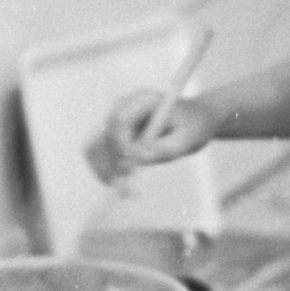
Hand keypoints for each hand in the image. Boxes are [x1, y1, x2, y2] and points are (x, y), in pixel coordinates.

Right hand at [84, 91, 215, 183]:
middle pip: (105, 134)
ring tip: (123, 192)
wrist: (194, 121)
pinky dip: (104, 171)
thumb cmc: (193, 127)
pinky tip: (120, 187)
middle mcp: (124, 106)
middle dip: (112, 163)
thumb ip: (165, 148)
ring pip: (95, 145)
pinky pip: (98, 153)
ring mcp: (115, 119)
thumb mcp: (187, 139)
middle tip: (126, 189)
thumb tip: (139, 159)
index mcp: (143, 99)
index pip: (121, 120)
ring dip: (105, 170)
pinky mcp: (112, 133)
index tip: (132, 170)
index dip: (122, 146)